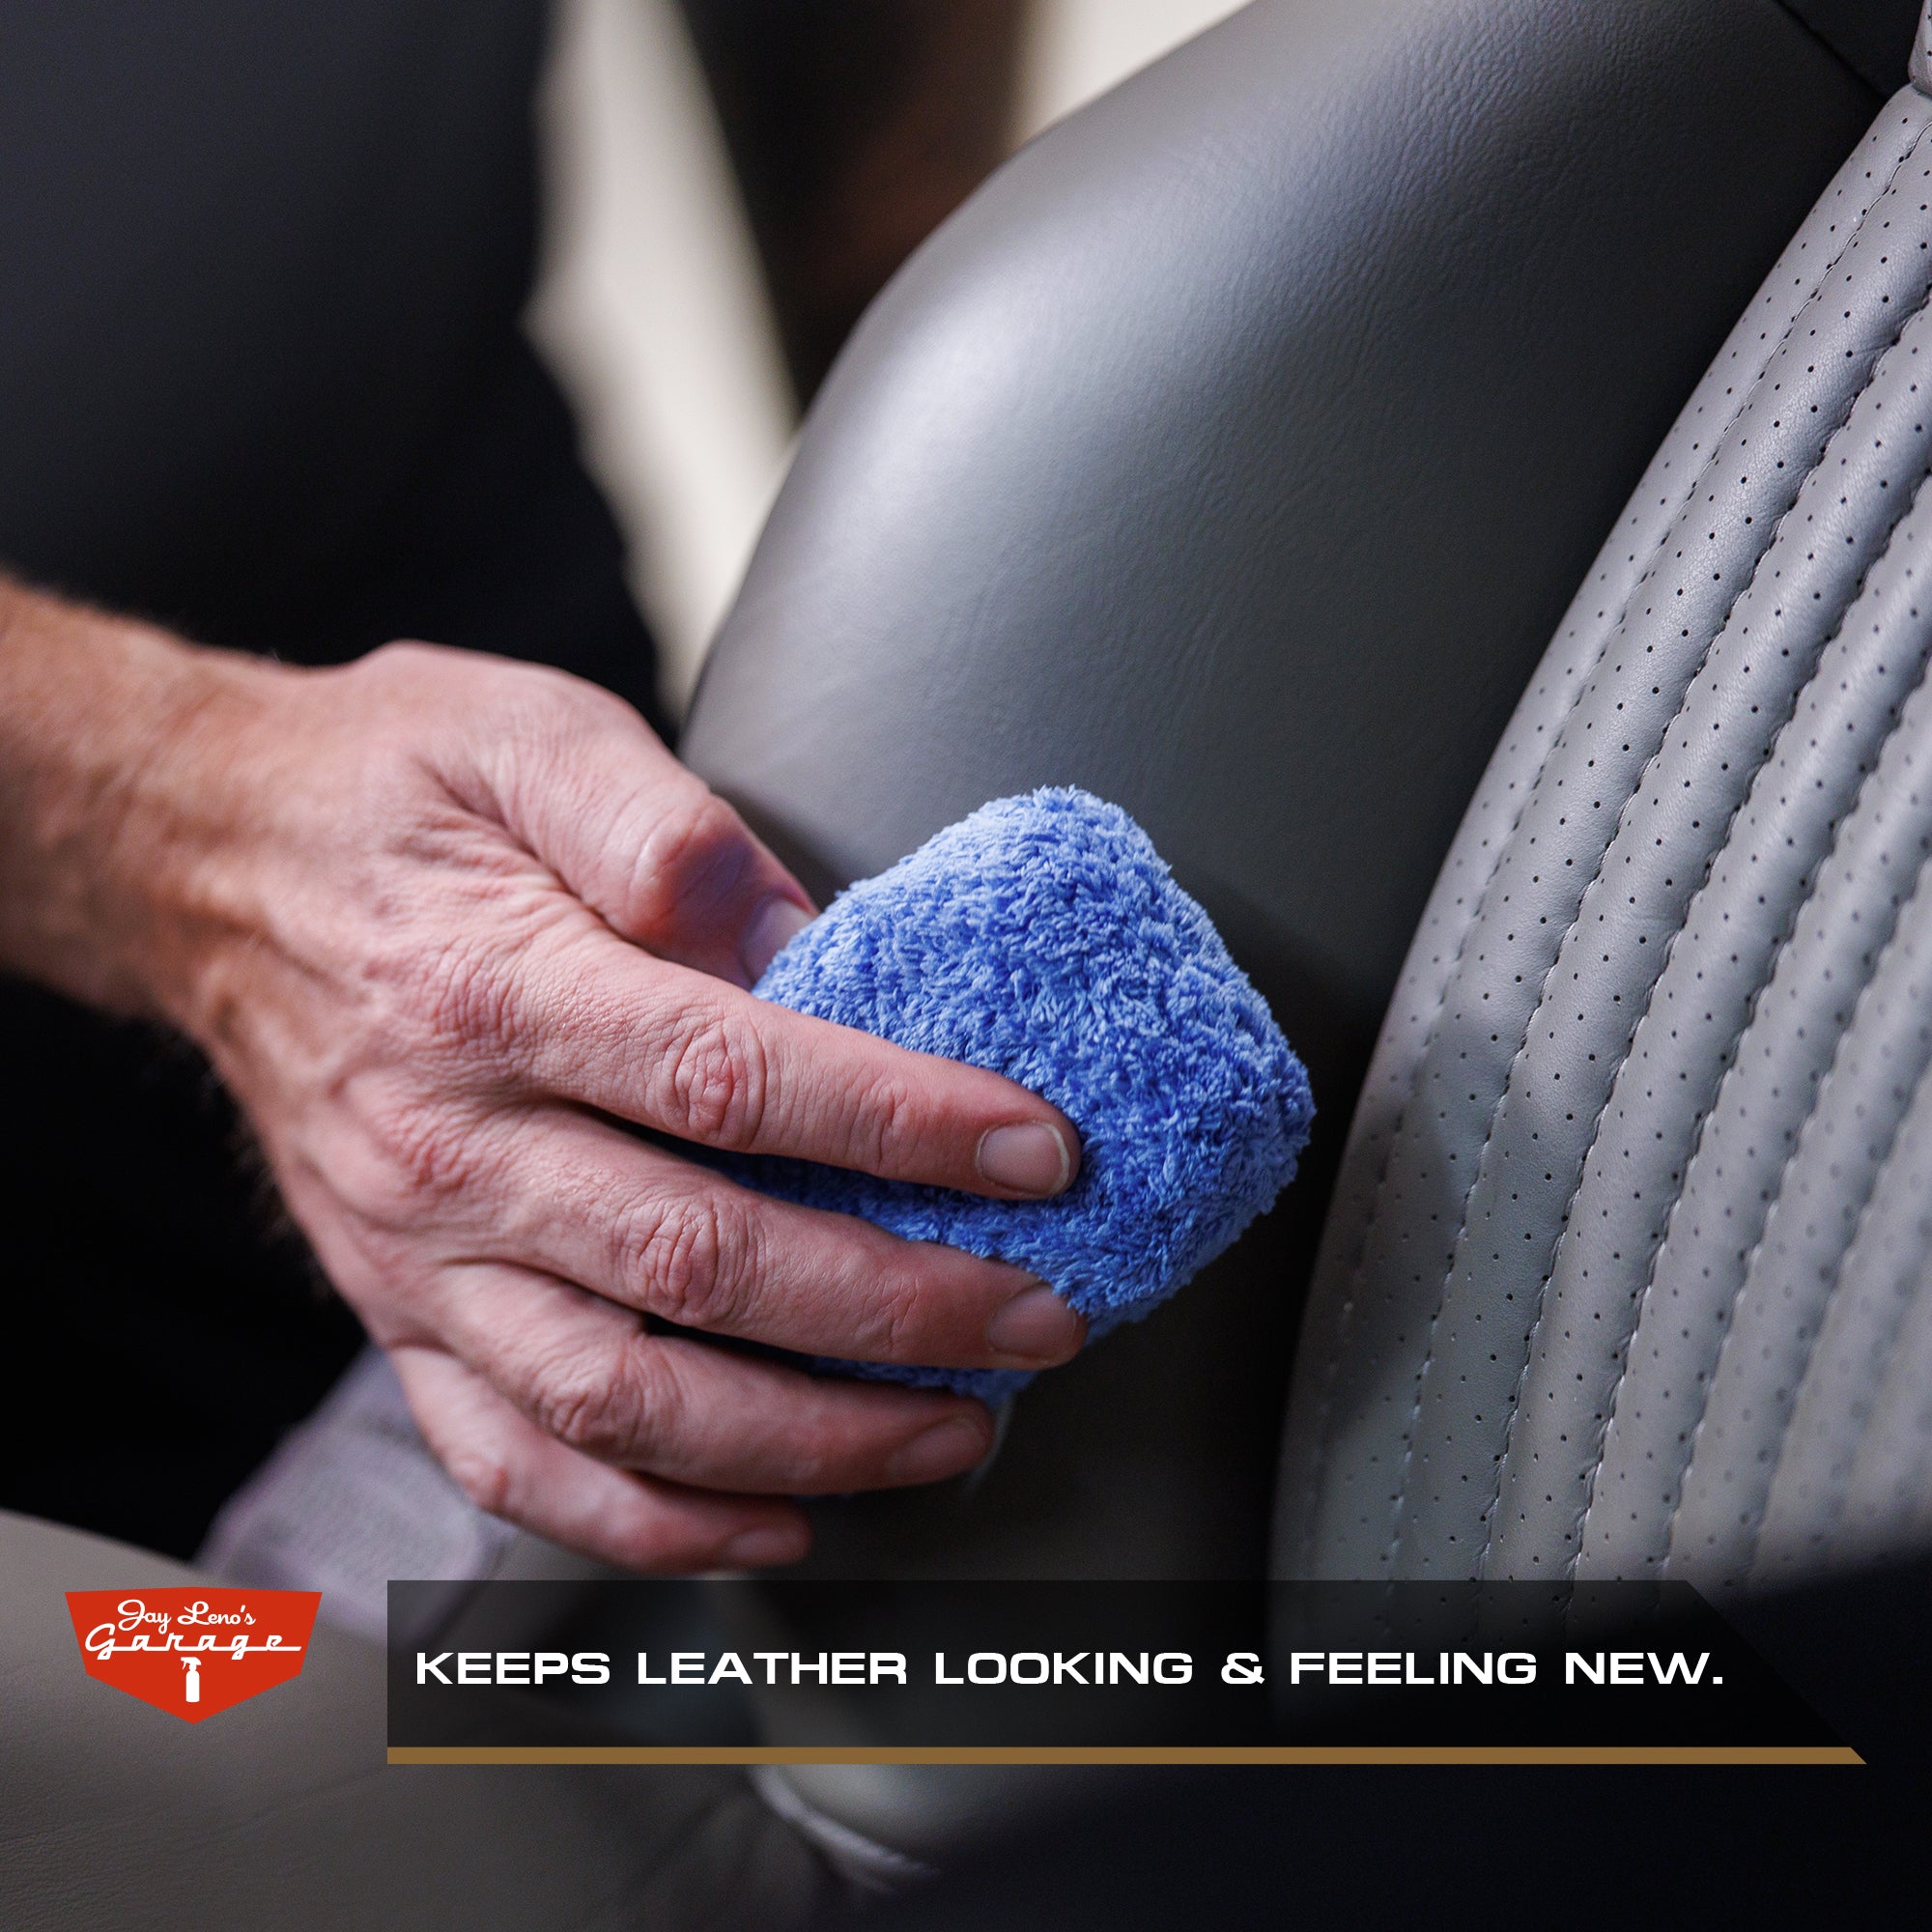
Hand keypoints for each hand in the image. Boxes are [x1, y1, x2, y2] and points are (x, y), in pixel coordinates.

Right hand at [7, 618, 1081, 1570]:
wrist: (208, 864)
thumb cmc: (387, 792)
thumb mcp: (525, 732)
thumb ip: (662, 825)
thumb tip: (799, 944)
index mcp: (491, 990)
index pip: (729, 1082)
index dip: (898, 1126)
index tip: (1030, 1152)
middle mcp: (447, 1145)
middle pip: (699, 1264)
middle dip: (895, 1308)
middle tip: (1036, 1316)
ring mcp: (414, 1252)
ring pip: (620, 1397)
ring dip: (806, 1436)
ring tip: (952, 1430)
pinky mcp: (396, 1312)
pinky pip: (511, 1459)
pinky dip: (649, 1518)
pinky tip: (775, 1514)